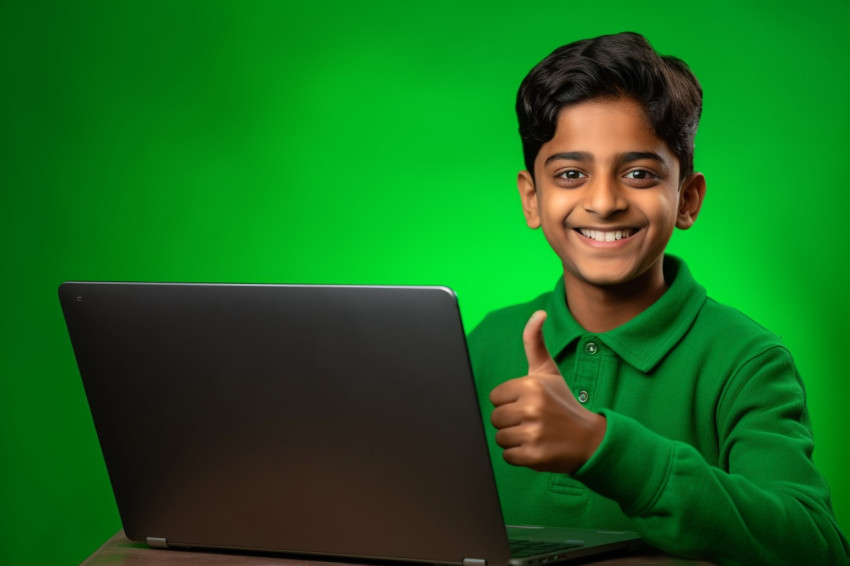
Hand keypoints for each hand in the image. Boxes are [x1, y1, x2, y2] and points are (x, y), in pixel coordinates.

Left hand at [489, 310, 606, 472]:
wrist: (591, 439)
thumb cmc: (565, 403)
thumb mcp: (549, 371)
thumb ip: (535, 342)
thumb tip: (538, 313)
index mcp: (531, 385)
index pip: (496, 397)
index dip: (509, 402)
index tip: (527, 404)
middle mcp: (531, 407)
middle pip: (495, 418)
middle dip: (511, 422)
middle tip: (533, 421)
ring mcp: (533, 432)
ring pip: (500, 438)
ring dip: (514, 439)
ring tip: (535, 434)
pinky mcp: (534, 455)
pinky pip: (508, 456)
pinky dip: (519, 456)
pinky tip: (537, 447)